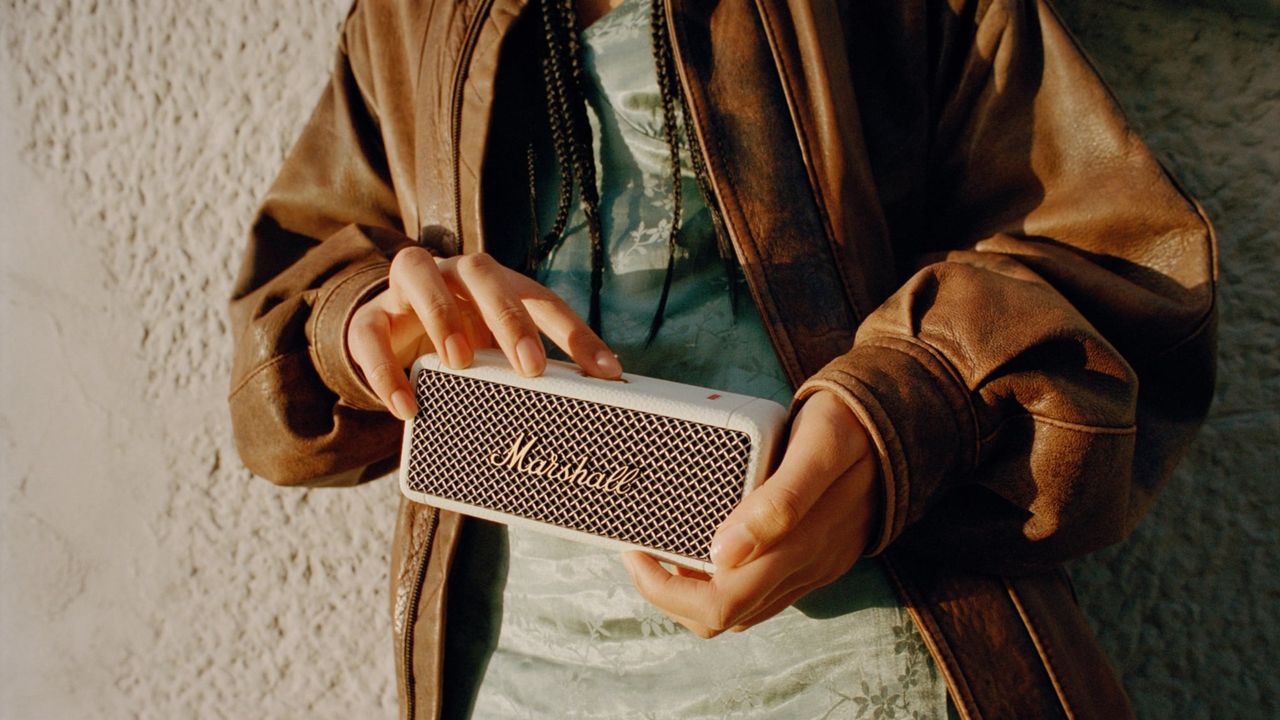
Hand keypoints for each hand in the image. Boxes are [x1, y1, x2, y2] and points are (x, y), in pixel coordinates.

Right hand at [347, 247, 621, 419]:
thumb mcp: (499, 350)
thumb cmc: (461, 338)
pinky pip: (368, 334)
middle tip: (530, 366)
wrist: (390, 334)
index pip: (541, 298)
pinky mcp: (368, 319)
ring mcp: (407, 290)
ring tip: (459, 362)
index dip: (574, 334)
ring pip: (418, 274)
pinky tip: (406, 406)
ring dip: (442, 316)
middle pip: (482, 272)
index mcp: (497, 282)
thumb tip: (597, 396)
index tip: (606, 374)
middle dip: (508, 317)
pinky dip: (385, 371)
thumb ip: (534, 365)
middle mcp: (453, 273)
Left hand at [622, 390, 879, 637]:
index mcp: (800, 545)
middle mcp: (806, 567)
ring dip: (692, 594)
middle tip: (637, 552)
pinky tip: (701, 552)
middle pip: (723, 616)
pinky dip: (720, 584)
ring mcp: (811, 568)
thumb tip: (721, 552)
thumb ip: (778, 501)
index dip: (667, 589)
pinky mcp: (813, 559)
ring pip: (741, 612)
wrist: (906, 422)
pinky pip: (760, 594)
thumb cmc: (854, 425)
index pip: (722, 602)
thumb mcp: (818, 446)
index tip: (636, 549)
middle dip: (668, 594)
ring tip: (661, 553)